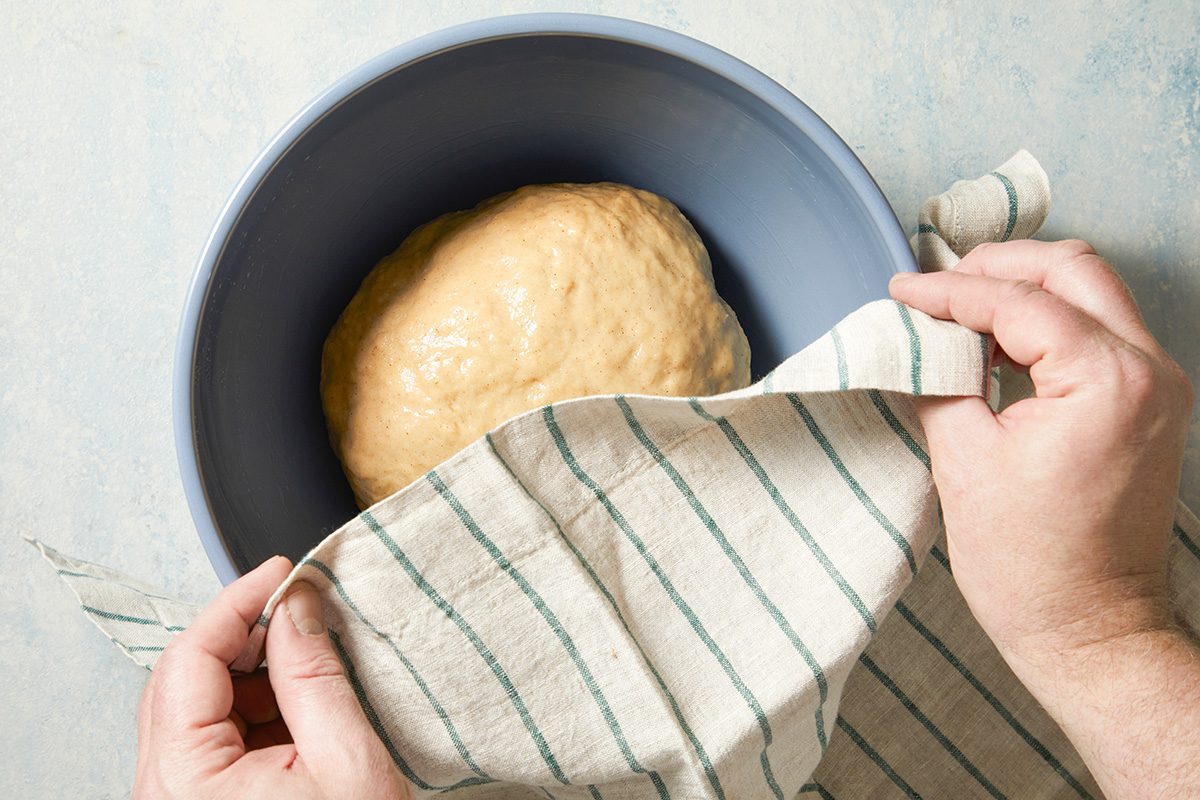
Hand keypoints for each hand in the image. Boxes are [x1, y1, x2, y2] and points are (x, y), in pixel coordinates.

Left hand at [132, 557, 410, 799]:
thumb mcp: (347, 762)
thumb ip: (315, 676)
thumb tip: (297, 607)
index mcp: (188, 782)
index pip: (189, 660)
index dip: (235, 605)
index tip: (278, 574)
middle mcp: (165, 793)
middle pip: (182, 680)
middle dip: (243, 638)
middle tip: (297, 610)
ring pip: (194, 707)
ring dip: (250, 675)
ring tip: (308, 665)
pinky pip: (208, 739)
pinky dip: (252, 711)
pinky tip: (297, 706)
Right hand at [891, 239, 1198, 797]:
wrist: (1091, 631)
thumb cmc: (1031, 567)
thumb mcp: (963, 462)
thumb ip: (940, 380)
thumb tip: (918, 339)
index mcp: (1107, 381)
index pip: (1018, 301)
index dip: (949, 290)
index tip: (902, 289)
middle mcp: (1149, 371)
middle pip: (1073, 271)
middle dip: (998, 266)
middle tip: (935, 284)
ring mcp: (1159, 388)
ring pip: (1092, 293)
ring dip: (1024, 289)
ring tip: (959, 310)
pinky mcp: (1151, 407)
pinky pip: (1100, 332)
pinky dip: (1048, 322)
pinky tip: (998, 344)